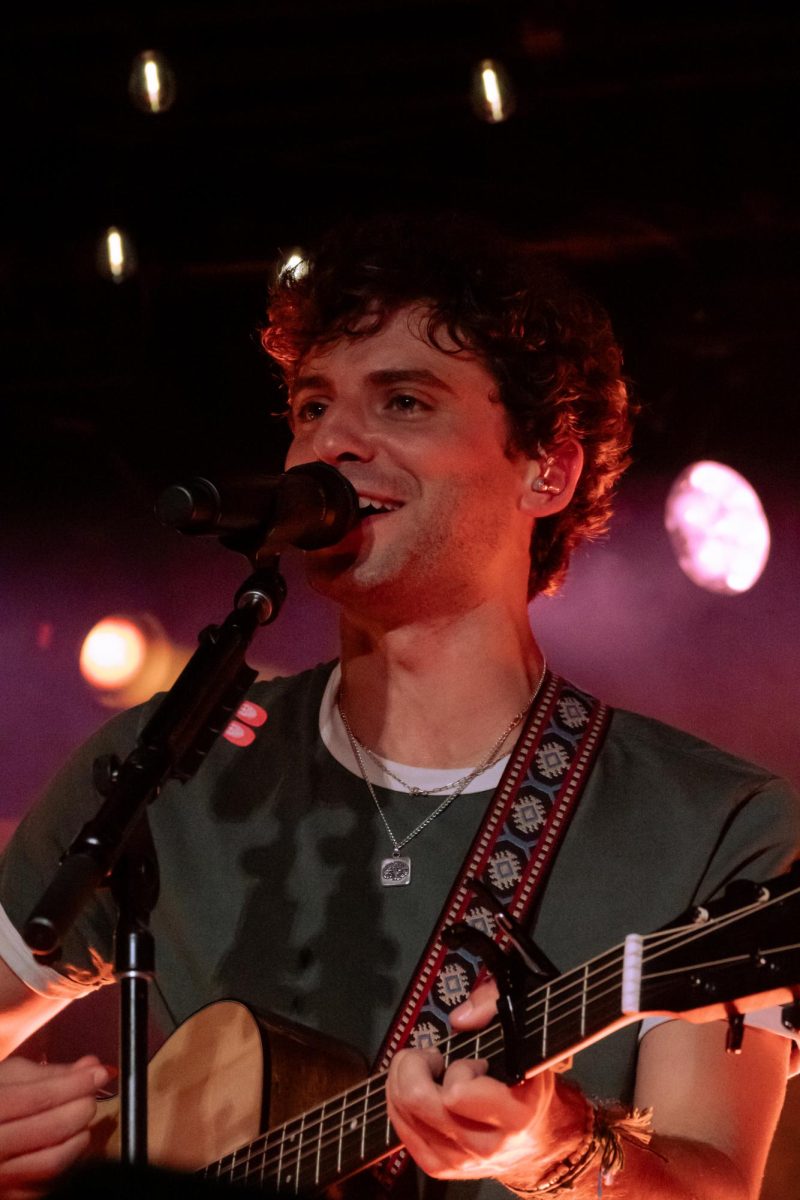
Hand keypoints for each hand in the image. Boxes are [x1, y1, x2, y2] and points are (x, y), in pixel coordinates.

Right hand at [0, 1055, 109, 1198]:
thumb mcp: (9, 1078)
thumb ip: (51, 1073)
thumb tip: (93, 1067)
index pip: (40, 1098)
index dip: (76, 1084)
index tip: (100, 1073)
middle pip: (50, 1130)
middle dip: (81, 1110)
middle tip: (90, 1098)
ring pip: (53, 1161)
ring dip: (79, 1138)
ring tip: (81, 1122)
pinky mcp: (9, 1196)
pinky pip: (48, 1183)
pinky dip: (66, 1162)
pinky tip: (66, 1144)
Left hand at [386, 981, 566, 1181]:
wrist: (535, 1137)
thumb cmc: (526, 1079)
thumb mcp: (524, 1031)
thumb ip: (496, 1005)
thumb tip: (459, 1019)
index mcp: (516, 1114)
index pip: (458, 1093)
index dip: (458, 1068)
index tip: (472, 1062)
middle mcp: (487, 1145)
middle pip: (419, 1101)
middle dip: (414, 1065)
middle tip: (431, 1056)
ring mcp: (460, 1162)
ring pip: (404, 1113)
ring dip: (403, 1080)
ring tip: (426, 1070)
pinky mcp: (440, 1168)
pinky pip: (401, 1130)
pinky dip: (399, 1102)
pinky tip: (420, 1090)